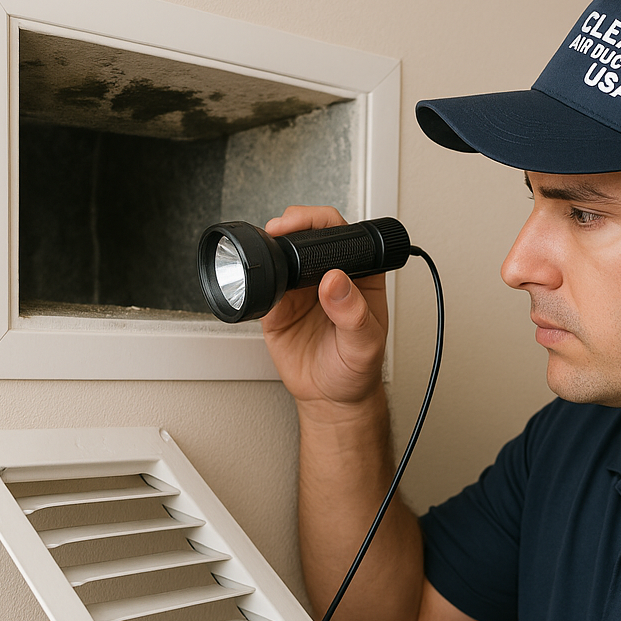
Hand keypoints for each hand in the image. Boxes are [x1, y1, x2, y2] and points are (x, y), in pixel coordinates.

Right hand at [260, 206, 388, 407]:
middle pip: (307, 234)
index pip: (342, 233)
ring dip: (270, 247)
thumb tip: (336, 281)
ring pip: (281, 253)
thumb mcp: (365, 345)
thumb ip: (354, 314)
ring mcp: (301, 288)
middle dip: (291, 225)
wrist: (331, 398)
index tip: (307, 227)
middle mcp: (329, 275)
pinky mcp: (277, 306)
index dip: (322, 221)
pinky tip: (257, 283)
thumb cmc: (358, 371)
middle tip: (280, 231)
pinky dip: (255, 278)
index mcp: (359, 274)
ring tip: (265, 254)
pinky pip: (261, 284)